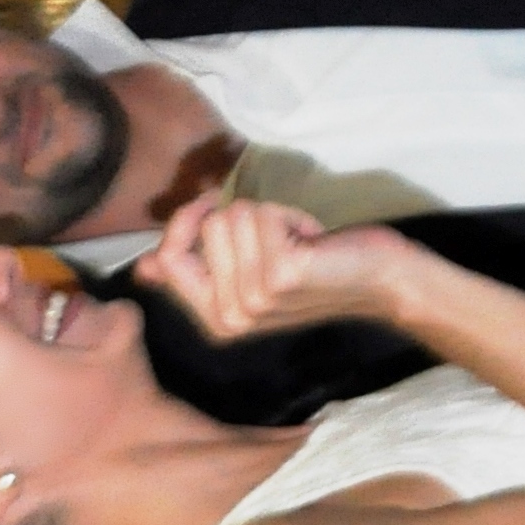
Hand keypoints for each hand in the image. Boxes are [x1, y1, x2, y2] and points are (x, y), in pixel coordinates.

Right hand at [134, 194, 431, 339]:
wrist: (381, 281)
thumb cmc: (319, 268)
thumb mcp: (250, 273)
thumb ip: (200, 269)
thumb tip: (144, 267)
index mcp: (216, 320)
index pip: (167, 258)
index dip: (187, 221)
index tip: (213, 205)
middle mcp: (230, 318)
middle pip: (205, 226)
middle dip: (247, 218)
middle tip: (282, 242)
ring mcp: (254, 300)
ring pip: (233, 216)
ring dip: (272, 216)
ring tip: (299, 243)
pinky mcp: (280, 277)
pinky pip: (262, 214)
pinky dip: (290, 215)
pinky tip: (313, 241)